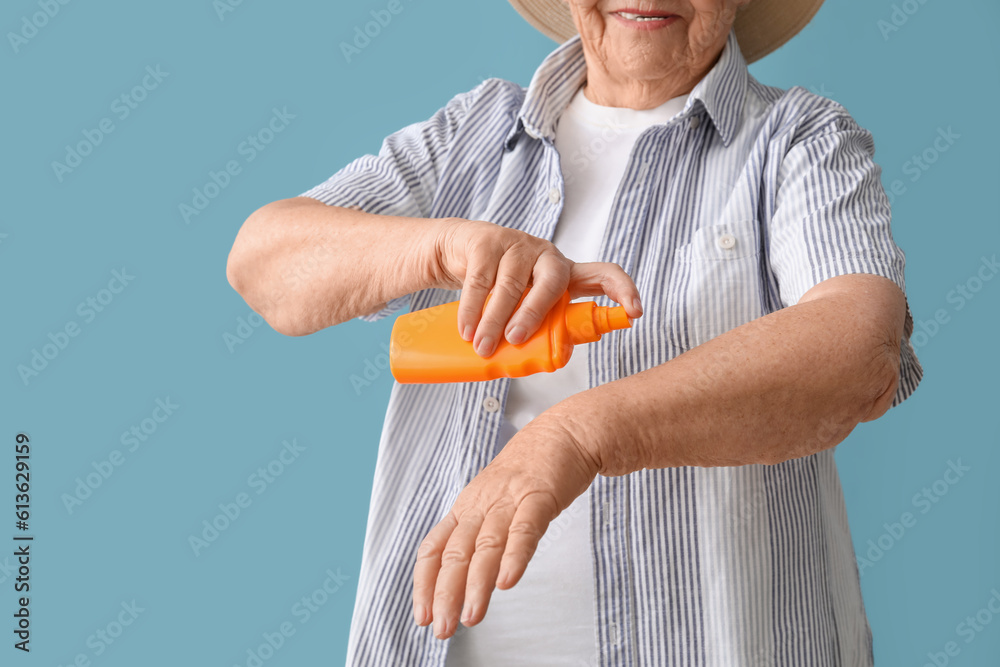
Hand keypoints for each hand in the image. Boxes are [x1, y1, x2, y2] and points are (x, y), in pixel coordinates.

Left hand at [411, 411, 599, 638]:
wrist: (566, 432)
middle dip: (445, 594)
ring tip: (471, 615)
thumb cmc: (533, 469)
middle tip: (442, 628)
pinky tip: (508, 582)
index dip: (425, 583)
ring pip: (486, 546)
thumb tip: (465, 573)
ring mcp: (510, 500)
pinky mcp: (539, 496)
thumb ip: (482, 533)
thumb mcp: (496, 501)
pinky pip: (525, 530)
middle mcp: (482, 505)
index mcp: (468, 508)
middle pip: (455, 552)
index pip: (434, 548)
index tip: (421, 614)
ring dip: (476, 584)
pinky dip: (514, 557)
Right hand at [433, 219, 642, 357]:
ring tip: (483, 345)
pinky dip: (471, 308)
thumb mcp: (524, 304)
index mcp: (565, 274)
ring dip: (493, 320)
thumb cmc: (497, 286)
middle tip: (515, 339)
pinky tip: (466, 329)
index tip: (634, 312)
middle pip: (552, 282)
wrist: (454, 252)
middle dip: (534, 313)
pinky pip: (480, 280)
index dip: (623, 290)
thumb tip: (553, 358)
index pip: (604, 275)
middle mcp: (546, 257)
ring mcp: (518, 246)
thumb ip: (541, 323)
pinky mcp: (487, 242)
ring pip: (509, 286)